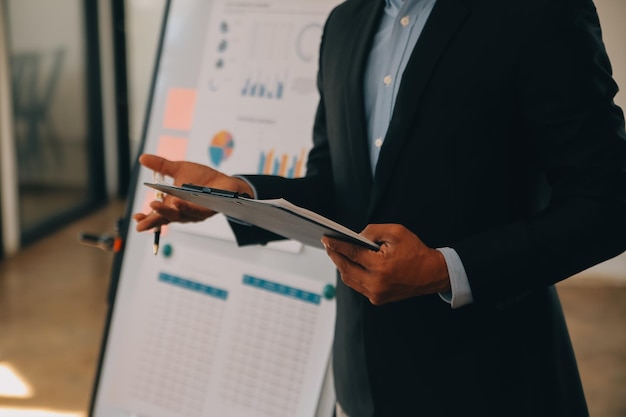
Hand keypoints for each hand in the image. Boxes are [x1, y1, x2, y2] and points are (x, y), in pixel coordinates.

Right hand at [133, 154, 253, 231]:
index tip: (136, 217)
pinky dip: (186, 207)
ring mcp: (194, 213)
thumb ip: (161, 166)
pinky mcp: (207, 210)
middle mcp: (182, 212)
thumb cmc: (201, 179)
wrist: (224, 182)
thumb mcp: (179, 169)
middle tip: (141, 219)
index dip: (146, 219)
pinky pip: (196, 211)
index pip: (157, 215)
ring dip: (167, 212)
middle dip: (154, 219)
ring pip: (179, 215)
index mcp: (173, 205)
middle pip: (166, 218)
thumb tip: (142, 158)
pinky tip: (178, 201)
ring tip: (155, 205)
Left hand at [321, 224, 449, 304]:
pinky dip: (352, 274)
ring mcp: (376, 294)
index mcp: (381, 267)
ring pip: (349, 279)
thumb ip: (373, 231)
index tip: (326, 239)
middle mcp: (376, 284)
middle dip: (335, 255)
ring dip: (341, 266)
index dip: (337, 245)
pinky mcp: (377, 299)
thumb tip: (355, 236)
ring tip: (336, 253)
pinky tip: (349, 264)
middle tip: (328, 245)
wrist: (432, 274)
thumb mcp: (396, 232)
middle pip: (346, 268)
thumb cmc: (415, 251)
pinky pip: (358, 285)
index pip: (352, 254)